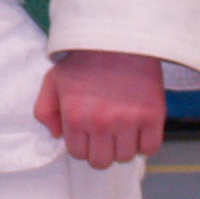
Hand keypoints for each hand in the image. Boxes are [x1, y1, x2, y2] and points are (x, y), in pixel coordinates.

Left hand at [35, 48, 166, 169]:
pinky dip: (145, 142)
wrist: (120, 36)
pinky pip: (150, 148)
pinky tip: (138, 128)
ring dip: (122, 146)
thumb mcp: (53, 80)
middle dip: (100, 150)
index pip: (78, 154)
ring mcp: (129, 121)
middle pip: (101, 162)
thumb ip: (45, 111)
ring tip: (121, 127)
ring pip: (125, 157)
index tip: (88, 131)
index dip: (82, 144)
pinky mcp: (154, 115)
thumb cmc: (85, 58)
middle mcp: (101, 123)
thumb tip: (57, 135)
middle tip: (104, 132)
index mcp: (75, 117)